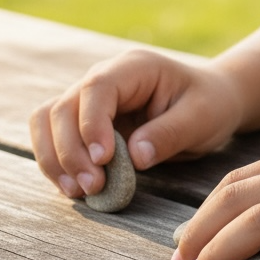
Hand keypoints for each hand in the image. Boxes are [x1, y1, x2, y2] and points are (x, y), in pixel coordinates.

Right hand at [29, 48, 244, 199]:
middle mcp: (105, 78)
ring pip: (48, 122)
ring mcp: (90, 99)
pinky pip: (53, 138)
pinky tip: (76, 188)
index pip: (97, 88)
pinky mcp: (84, 121)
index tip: (103, 160)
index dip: (91, 124)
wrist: (212, 102)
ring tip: (78, 191)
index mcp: (135, 68)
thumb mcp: (202, 118)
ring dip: (54, 159)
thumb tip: (135, 157)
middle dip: (70, 151)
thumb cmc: (210, 104)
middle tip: (93, 186)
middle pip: (63, 107)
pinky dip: (57, 163)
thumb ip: (170, 133)